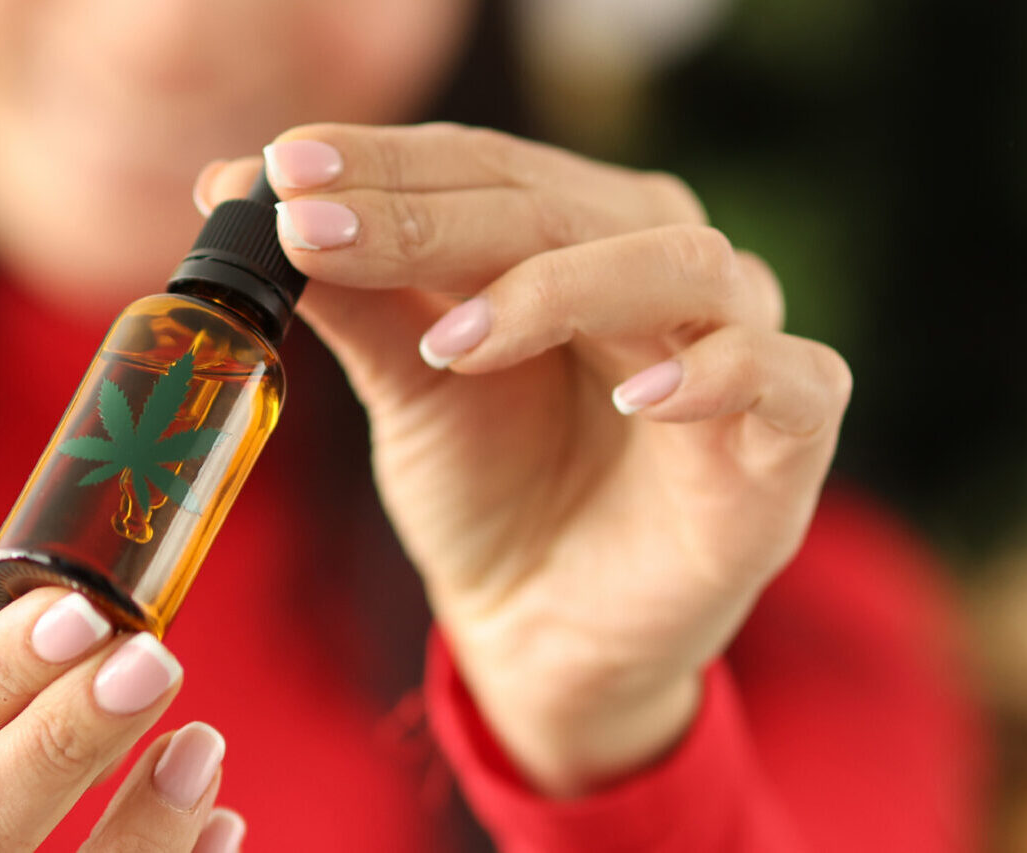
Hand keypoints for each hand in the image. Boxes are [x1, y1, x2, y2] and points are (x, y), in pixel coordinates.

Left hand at [198, 124, 850, 796]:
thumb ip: (352, 294)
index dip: (385, 163)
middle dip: (432, 215)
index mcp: (577, 232)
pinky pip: (787, 377)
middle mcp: (661, 262)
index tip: (280, 172)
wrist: (542, 633)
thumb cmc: (487, 492)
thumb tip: (237, 191)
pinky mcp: (789, 437)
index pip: (486, 165)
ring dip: (558, 287)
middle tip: (321, 230)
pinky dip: (716, 371)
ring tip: (455, 340)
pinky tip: (638, 394)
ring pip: (677, 263)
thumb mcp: (407, 387)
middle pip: (561, 203)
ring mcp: (738, 339)